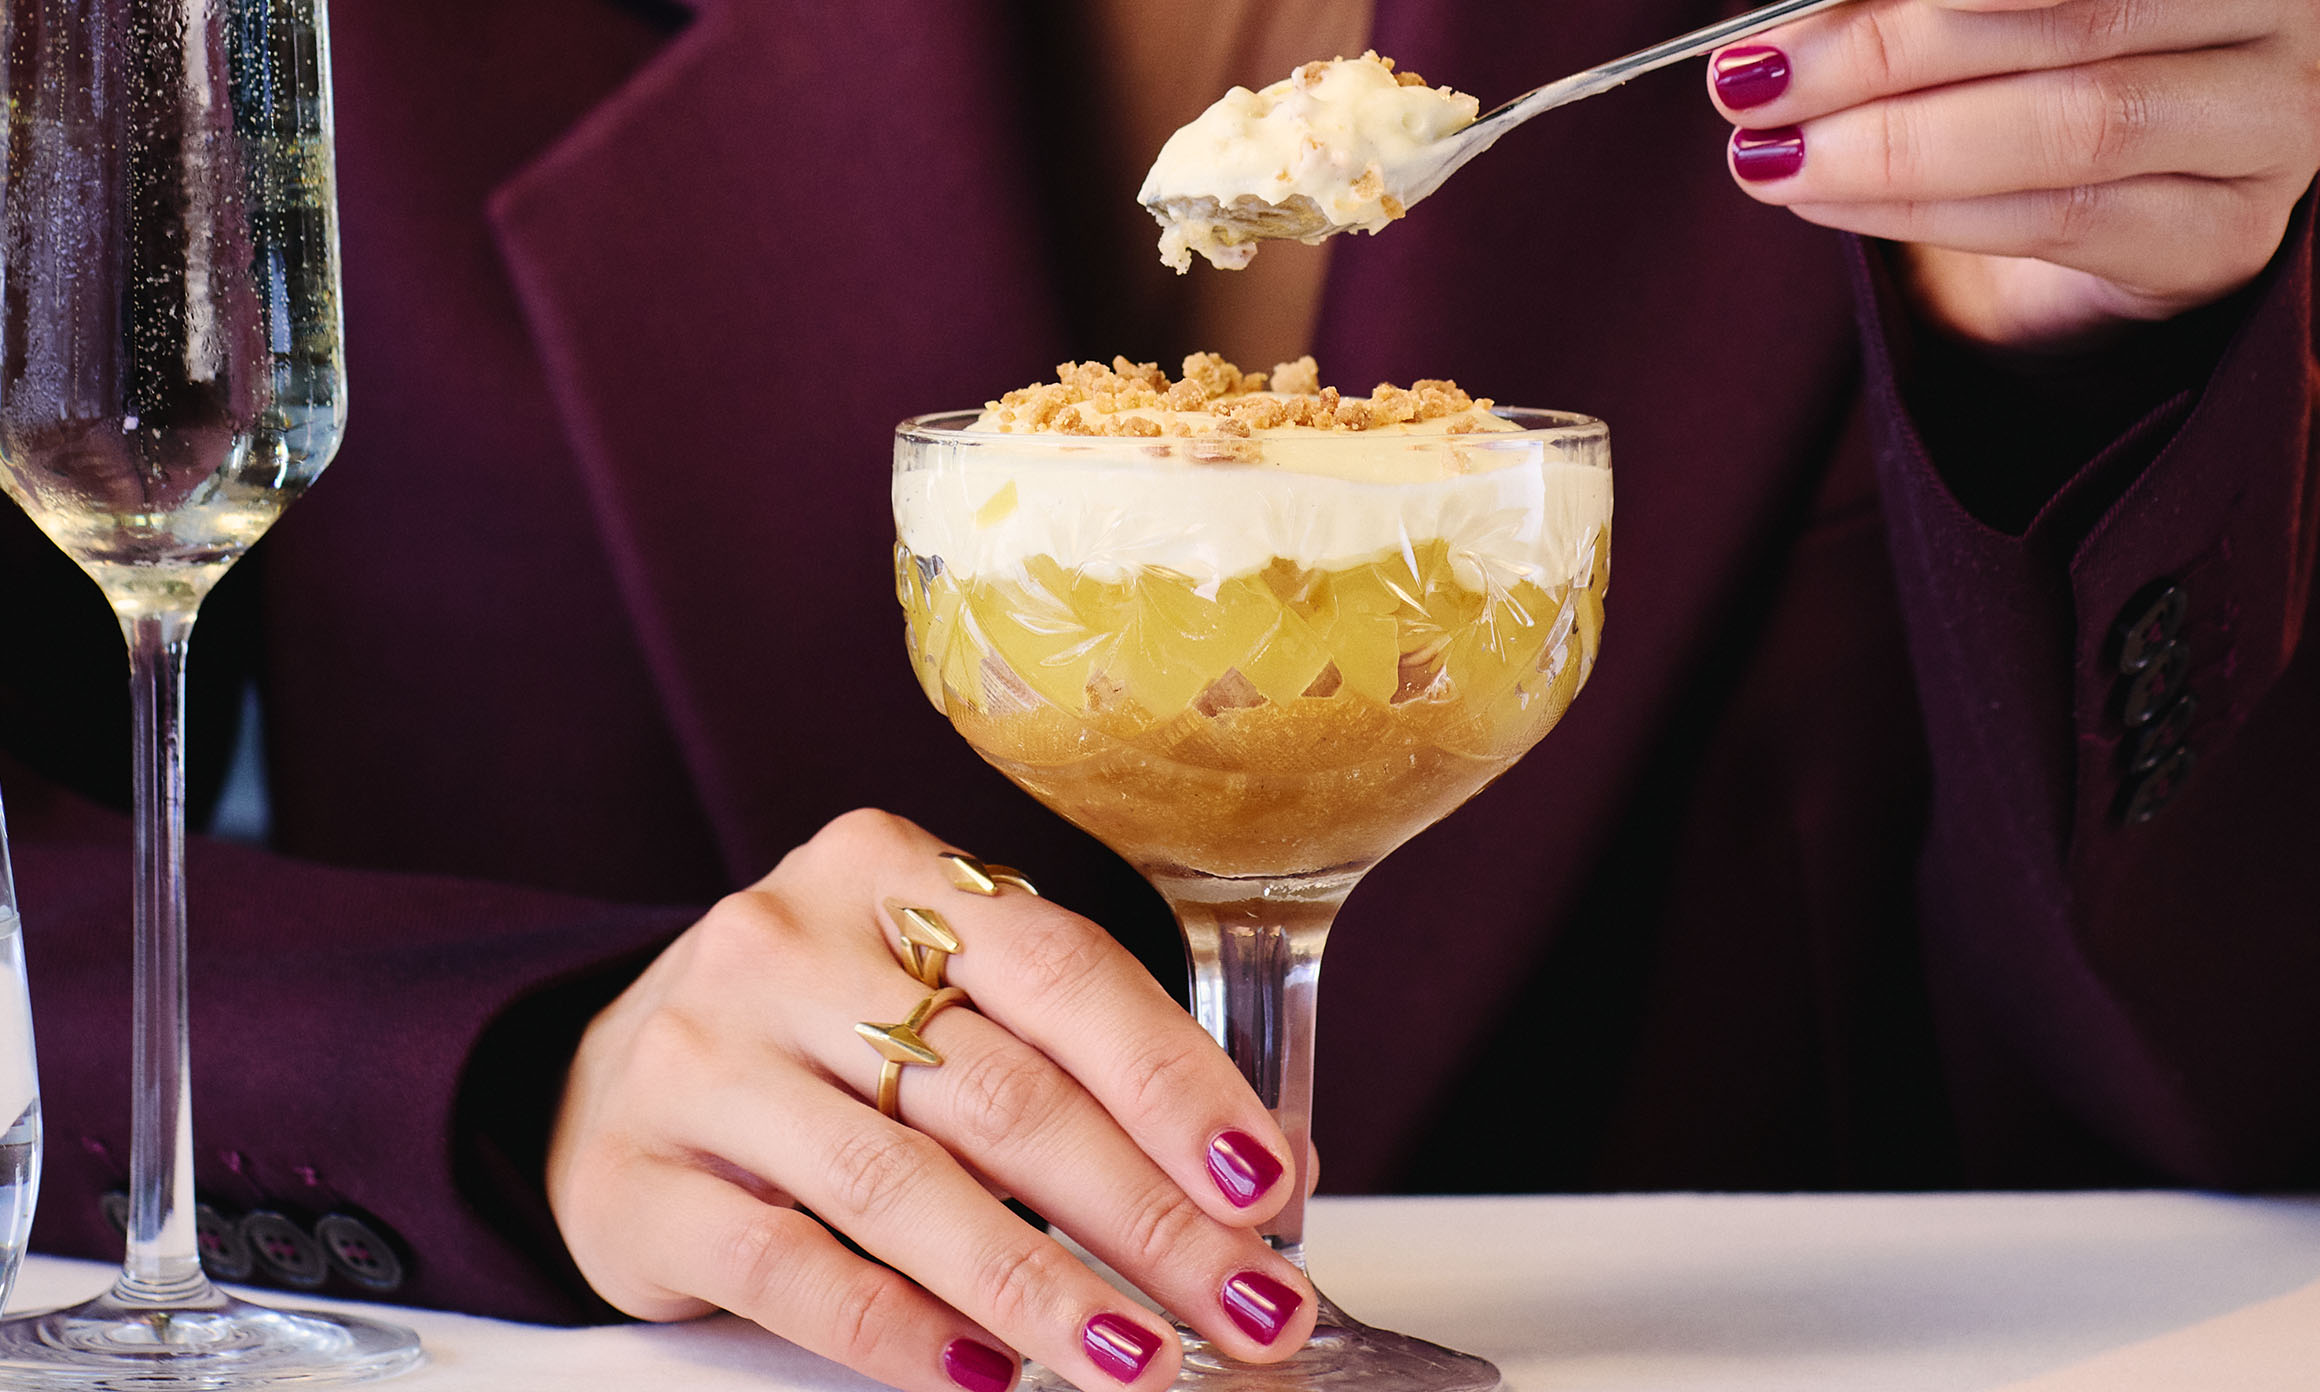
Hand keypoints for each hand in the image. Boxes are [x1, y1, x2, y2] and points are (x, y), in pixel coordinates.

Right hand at [548, 809, 1314, 1391]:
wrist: (594, 1079)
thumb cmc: (812, 1041)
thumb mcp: (934, 1001)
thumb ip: (1079, 1061)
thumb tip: (1261, 1168)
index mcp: (886, 873)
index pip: (1063, 968)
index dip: (1176, 1080)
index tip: (1264, 1180)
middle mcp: (787, 946)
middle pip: (1002, 1088)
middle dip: (1145, 1214)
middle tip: (1243, 1302)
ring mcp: (704, 1059)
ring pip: (903, 1184)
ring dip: (1041, 1287)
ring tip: (1136, 1358)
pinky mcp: (640, 1179)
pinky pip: (791, 1266)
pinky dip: (900, 1331)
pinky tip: (986, 1375)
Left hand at [1707, 0, 2319, 348]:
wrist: (2103, 222)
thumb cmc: (2024, 81)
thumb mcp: (1964, 20)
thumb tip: (1782, 19)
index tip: (1780, 12)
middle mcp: (2275, 11)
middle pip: (2066, 14)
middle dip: (1883, 51)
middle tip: (1751, 83)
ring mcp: (2269, 126)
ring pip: (2071, 123)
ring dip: (1894, 145)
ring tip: (1772, 156)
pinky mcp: (2223, 236)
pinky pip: (2064, 221)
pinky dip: (1926, 212)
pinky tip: (1824, 200)